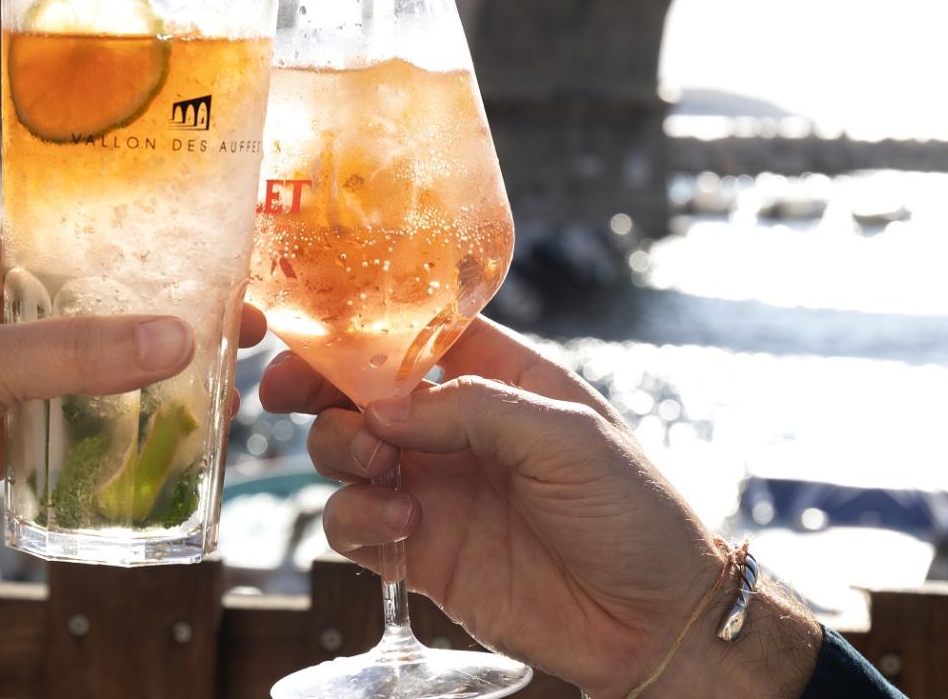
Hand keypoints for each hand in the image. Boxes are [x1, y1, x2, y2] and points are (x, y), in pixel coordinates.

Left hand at [0, 233, 264, 568]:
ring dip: (146, 381)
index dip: (137, 251)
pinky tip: (173, 436)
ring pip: (90, 374)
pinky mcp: (2, 440)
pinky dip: (118, 431)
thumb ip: (78, 354)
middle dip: (159, 322)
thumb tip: (180, 341)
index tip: (207, 260)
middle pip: (93, 313)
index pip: (69, 246)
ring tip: (220, 384)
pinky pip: (74, 427)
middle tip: (236, 327)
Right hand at [260, 318, 819, 697]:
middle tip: (293, 396)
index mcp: (499, 377)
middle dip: (321, 388)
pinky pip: (353, 526)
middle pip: (360, 390)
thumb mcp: (568, 435)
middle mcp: (456, 428)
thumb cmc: (633, 511)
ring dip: (341, 452)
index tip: (312, 333)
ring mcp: (434, 489)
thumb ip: (474, 408)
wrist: (654, 622)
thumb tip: (382, 406)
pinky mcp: (420, 553)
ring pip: (345, 454)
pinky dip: (356, 520)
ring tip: (384, 468)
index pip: (413, 332)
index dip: (358, 326)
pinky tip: (403, 527)